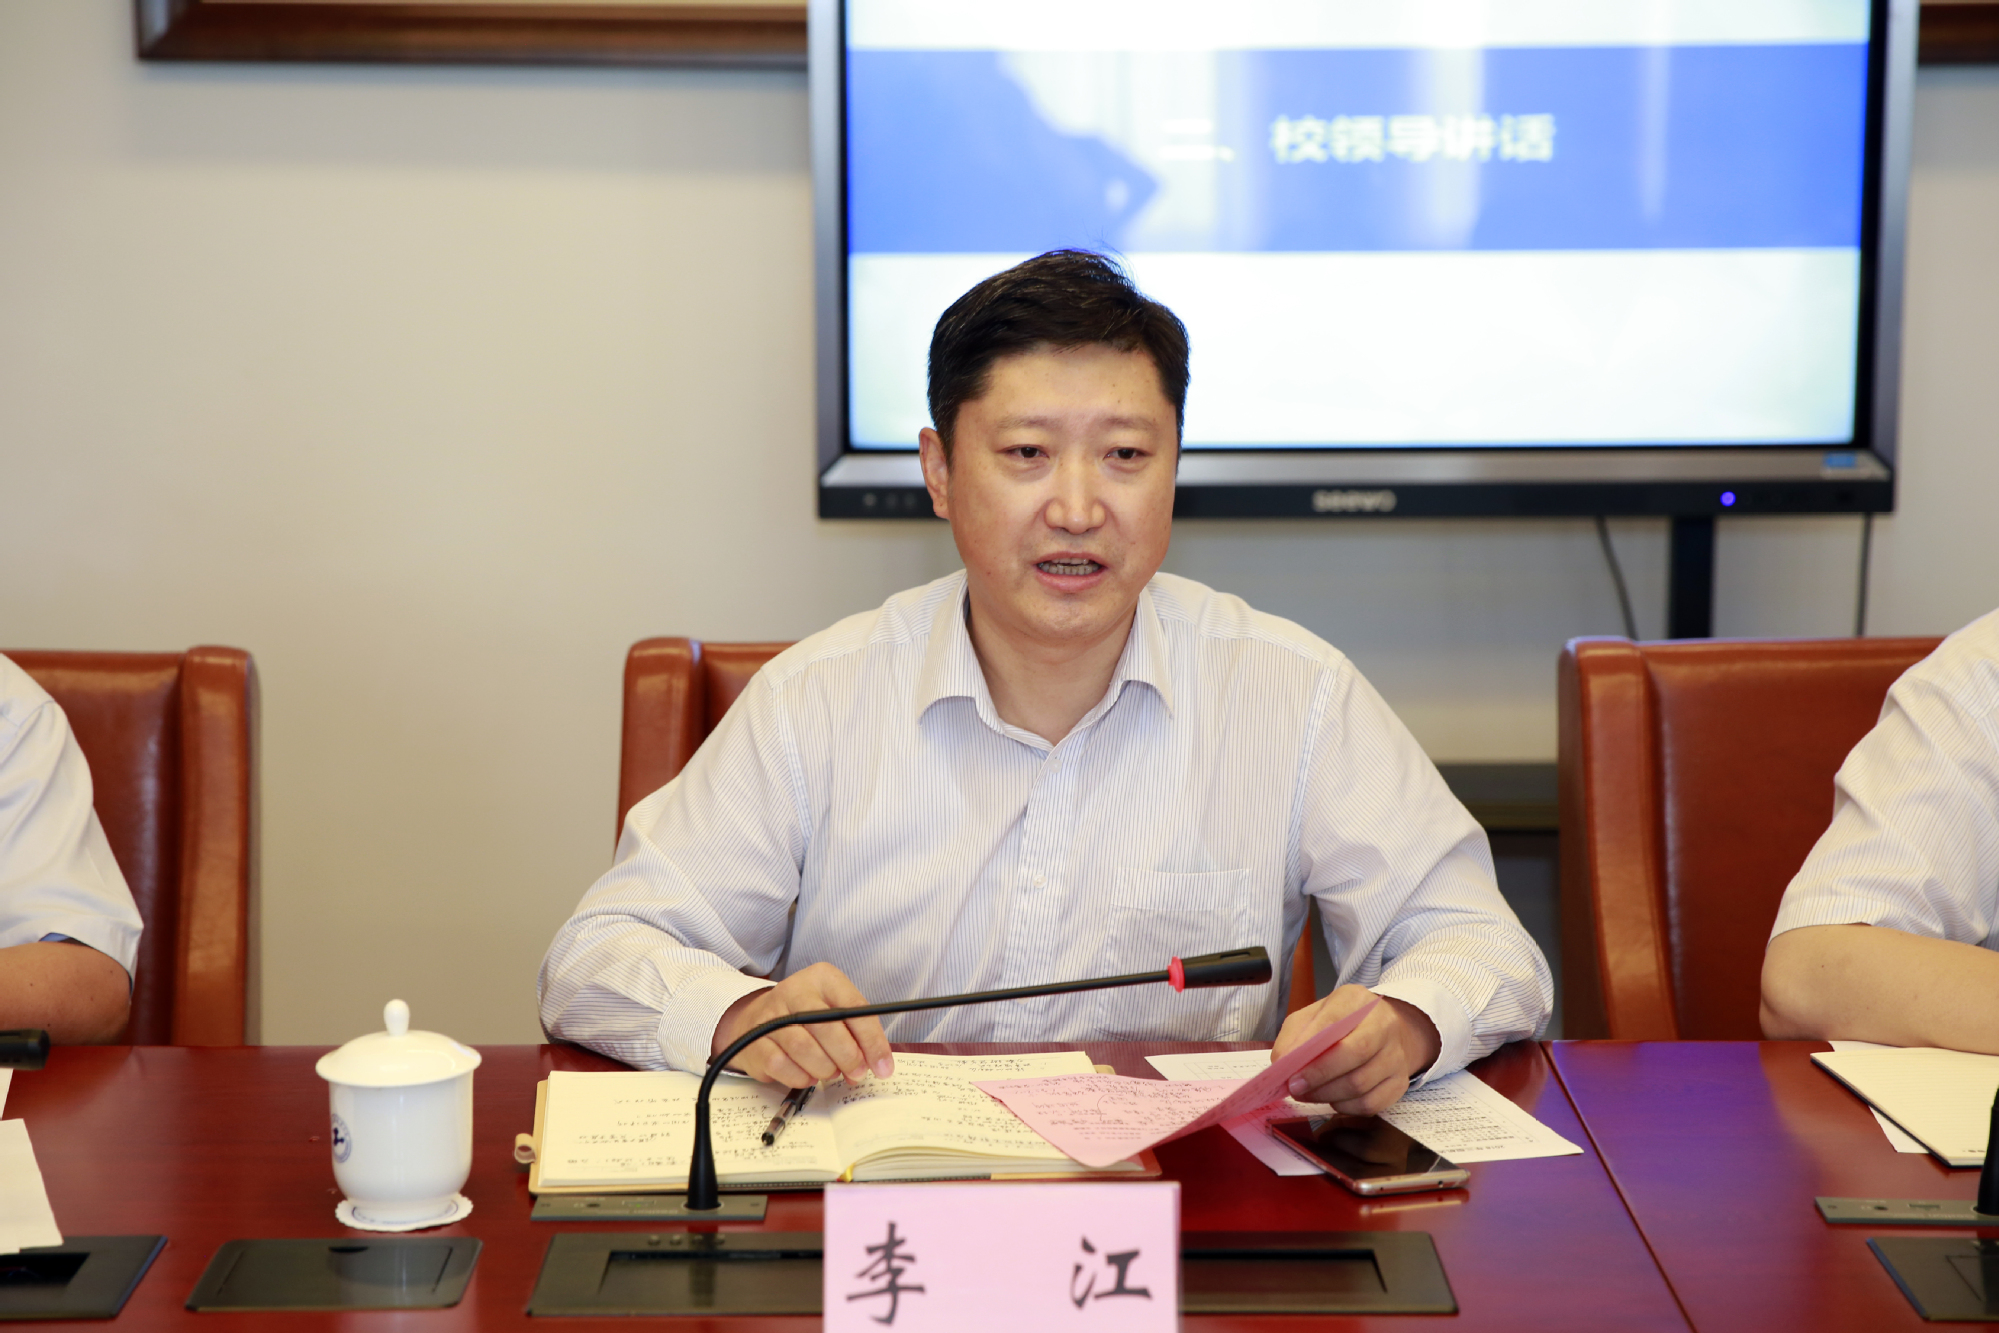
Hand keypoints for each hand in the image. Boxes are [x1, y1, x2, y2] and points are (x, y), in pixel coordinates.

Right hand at [710, 962, 893, 1088]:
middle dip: (848, 1058)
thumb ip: (857, 1034)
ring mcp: (771, 1014)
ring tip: (830, 1072)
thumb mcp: (836, 1012)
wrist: (757, 1019)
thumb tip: (877, 1065)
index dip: (872, 1041)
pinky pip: (781, 1065)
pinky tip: (807, 1074)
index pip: (854, 1008)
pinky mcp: (754, 1039)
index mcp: (822, 978)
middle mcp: (794, 990)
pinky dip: (800, 1077)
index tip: (883, 1067)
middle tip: (856, 1073)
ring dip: (824, 1069)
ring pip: (803, 1048)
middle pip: (827, 1028)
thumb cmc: (807, 1017)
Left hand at [1271, 985, 1440, 1114]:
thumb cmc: (1343, 1024)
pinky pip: (1369, 1104)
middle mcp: (1383, 1025)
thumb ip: (1295, 1035)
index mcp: (1357, 1000)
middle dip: (1319, 1076)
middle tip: (1296, 1088)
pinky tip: (1332, 1098)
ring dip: (1326, 1095)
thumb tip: (1281, 1062)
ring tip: (1308, 1094)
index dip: (1311, 1051)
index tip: (1290, 1072)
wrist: (1386, 1032)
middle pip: (1354, 1054)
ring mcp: (1395, 1055)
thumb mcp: (1314, 1016)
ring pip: (1360, 1084)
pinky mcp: (1399, 1082)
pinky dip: (1344, 1107)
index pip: (1334, 1022)